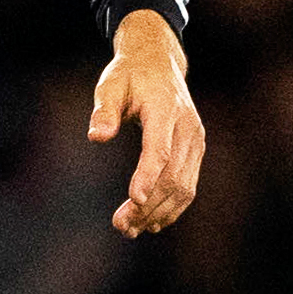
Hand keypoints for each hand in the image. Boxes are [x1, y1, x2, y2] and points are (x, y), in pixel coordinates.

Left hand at [91, 7, 204, 235]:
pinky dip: (172, 208)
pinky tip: (151, 222)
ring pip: (184, 187)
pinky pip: (188, 186)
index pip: (160, 149)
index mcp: (166, 110)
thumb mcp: (110, 84)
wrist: (159, 64)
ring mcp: (195, 141)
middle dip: (148, 206)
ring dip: (159, 213)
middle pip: (172, 176)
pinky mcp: (196, 151)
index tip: (133, 200)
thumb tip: (96, 136)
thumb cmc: (129, 75)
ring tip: (130, 229)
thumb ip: (104, 110)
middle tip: (120, 226)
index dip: (147, 176)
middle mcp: (187, 128)